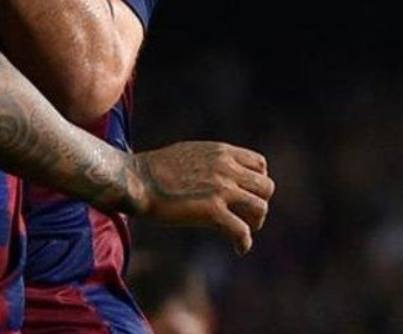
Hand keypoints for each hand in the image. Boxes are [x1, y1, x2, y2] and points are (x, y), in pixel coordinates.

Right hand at [124, 142, 273, 255]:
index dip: (256, 182)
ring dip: (254, 223)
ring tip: (241, 232)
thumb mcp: (190, 153)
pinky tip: (238, 249)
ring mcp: (221, 189)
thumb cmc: (155, 169)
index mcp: (221, 152)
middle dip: (259, 203)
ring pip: (261, 208)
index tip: (244, 195)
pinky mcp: (212, 211)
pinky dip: (244, 243)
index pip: (260, 165)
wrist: (137, 179)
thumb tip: (219, 173)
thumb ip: (212, 162)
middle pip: (266, 187)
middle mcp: (226, 168)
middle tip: (245, 216)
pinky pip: (242, 231)